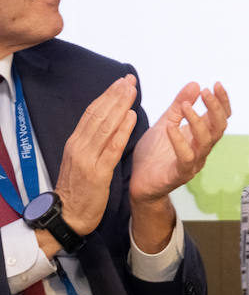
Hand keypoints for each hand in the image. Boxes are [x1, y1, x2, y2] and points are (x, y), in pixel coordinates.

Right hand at [53, 75, 138, 237]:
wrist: (68, 215)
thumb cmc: (78, 186)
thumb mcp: (81, 158)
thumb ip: (92, 140)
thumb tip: (107, 118)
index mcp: (75, 142)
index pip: (92, 112)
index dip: (107, 95)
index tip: (121, 81)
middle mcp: (79, 147)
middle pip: (98, 115)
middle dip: (115, 95)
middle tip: (130, 79)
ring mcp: (87, 160)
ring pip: (105, 127)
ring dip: (120, 106)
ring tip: (133, 91)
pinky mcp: (98, 173)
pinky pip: (112, 148)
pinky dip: (122, 131)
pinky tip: (132, 117)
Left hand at [130, 81, 231, 203]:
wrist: (137, 182)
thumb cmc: (153, 153)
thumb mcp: (165, 123)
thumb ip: (178, 106)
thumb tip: (195, 83)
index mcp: (200, 136)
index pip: (221, 117)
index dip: (222, 101)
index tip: (216, 84)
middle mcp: (202, 148)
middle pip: (219, 127)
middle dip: (215, 108)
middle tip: (205, 92)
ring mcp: (193, 162)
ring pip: (206, 141)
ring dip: (197, 121)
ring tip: (185, 105)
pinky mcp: (180, 173)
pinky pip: (185, 157)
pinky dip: (179, 141)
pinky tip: (170, 127)